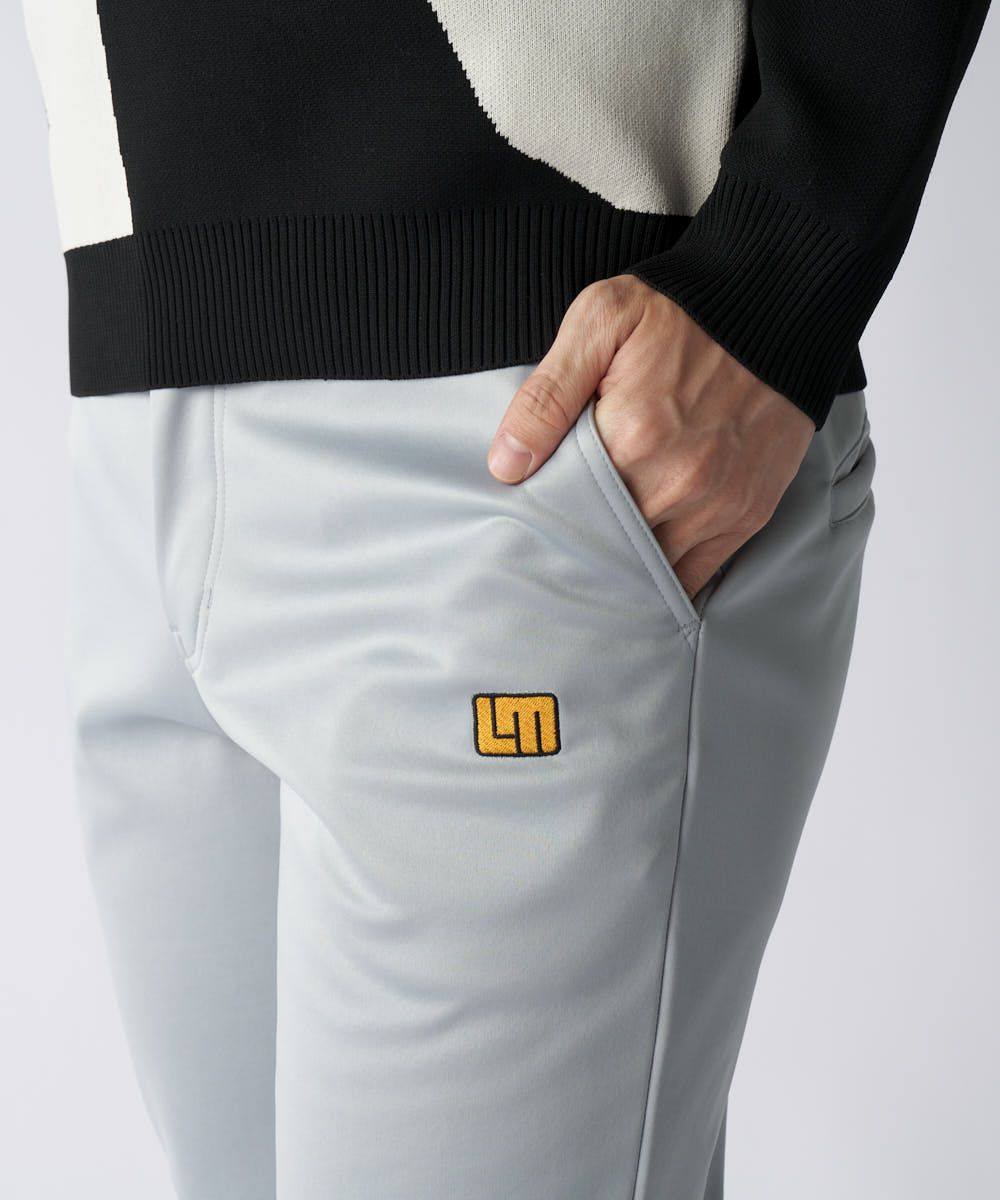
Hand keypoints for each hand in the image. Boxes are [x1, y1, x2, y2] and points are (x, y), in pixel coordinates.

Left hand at [486, 275, 815, 601]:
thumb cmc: (680, 311)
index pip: (568, 512)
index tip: (532, 523)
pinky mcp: (748, 513)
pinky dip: (665, 578)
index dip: (547, 522)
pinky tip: (638, 569)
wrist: (776, 303)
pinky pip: (696, 573)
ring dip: (621, 569)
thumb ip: (548, 396)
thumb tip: (506, 465)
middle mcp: (679, 483)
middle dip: (581, 549)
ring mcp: (718, 505)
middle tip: (557, 547)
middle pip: (608, 548)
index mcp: (633, 439)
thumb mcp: (600, 323)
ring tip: (595, 558)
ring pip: (651, 569)